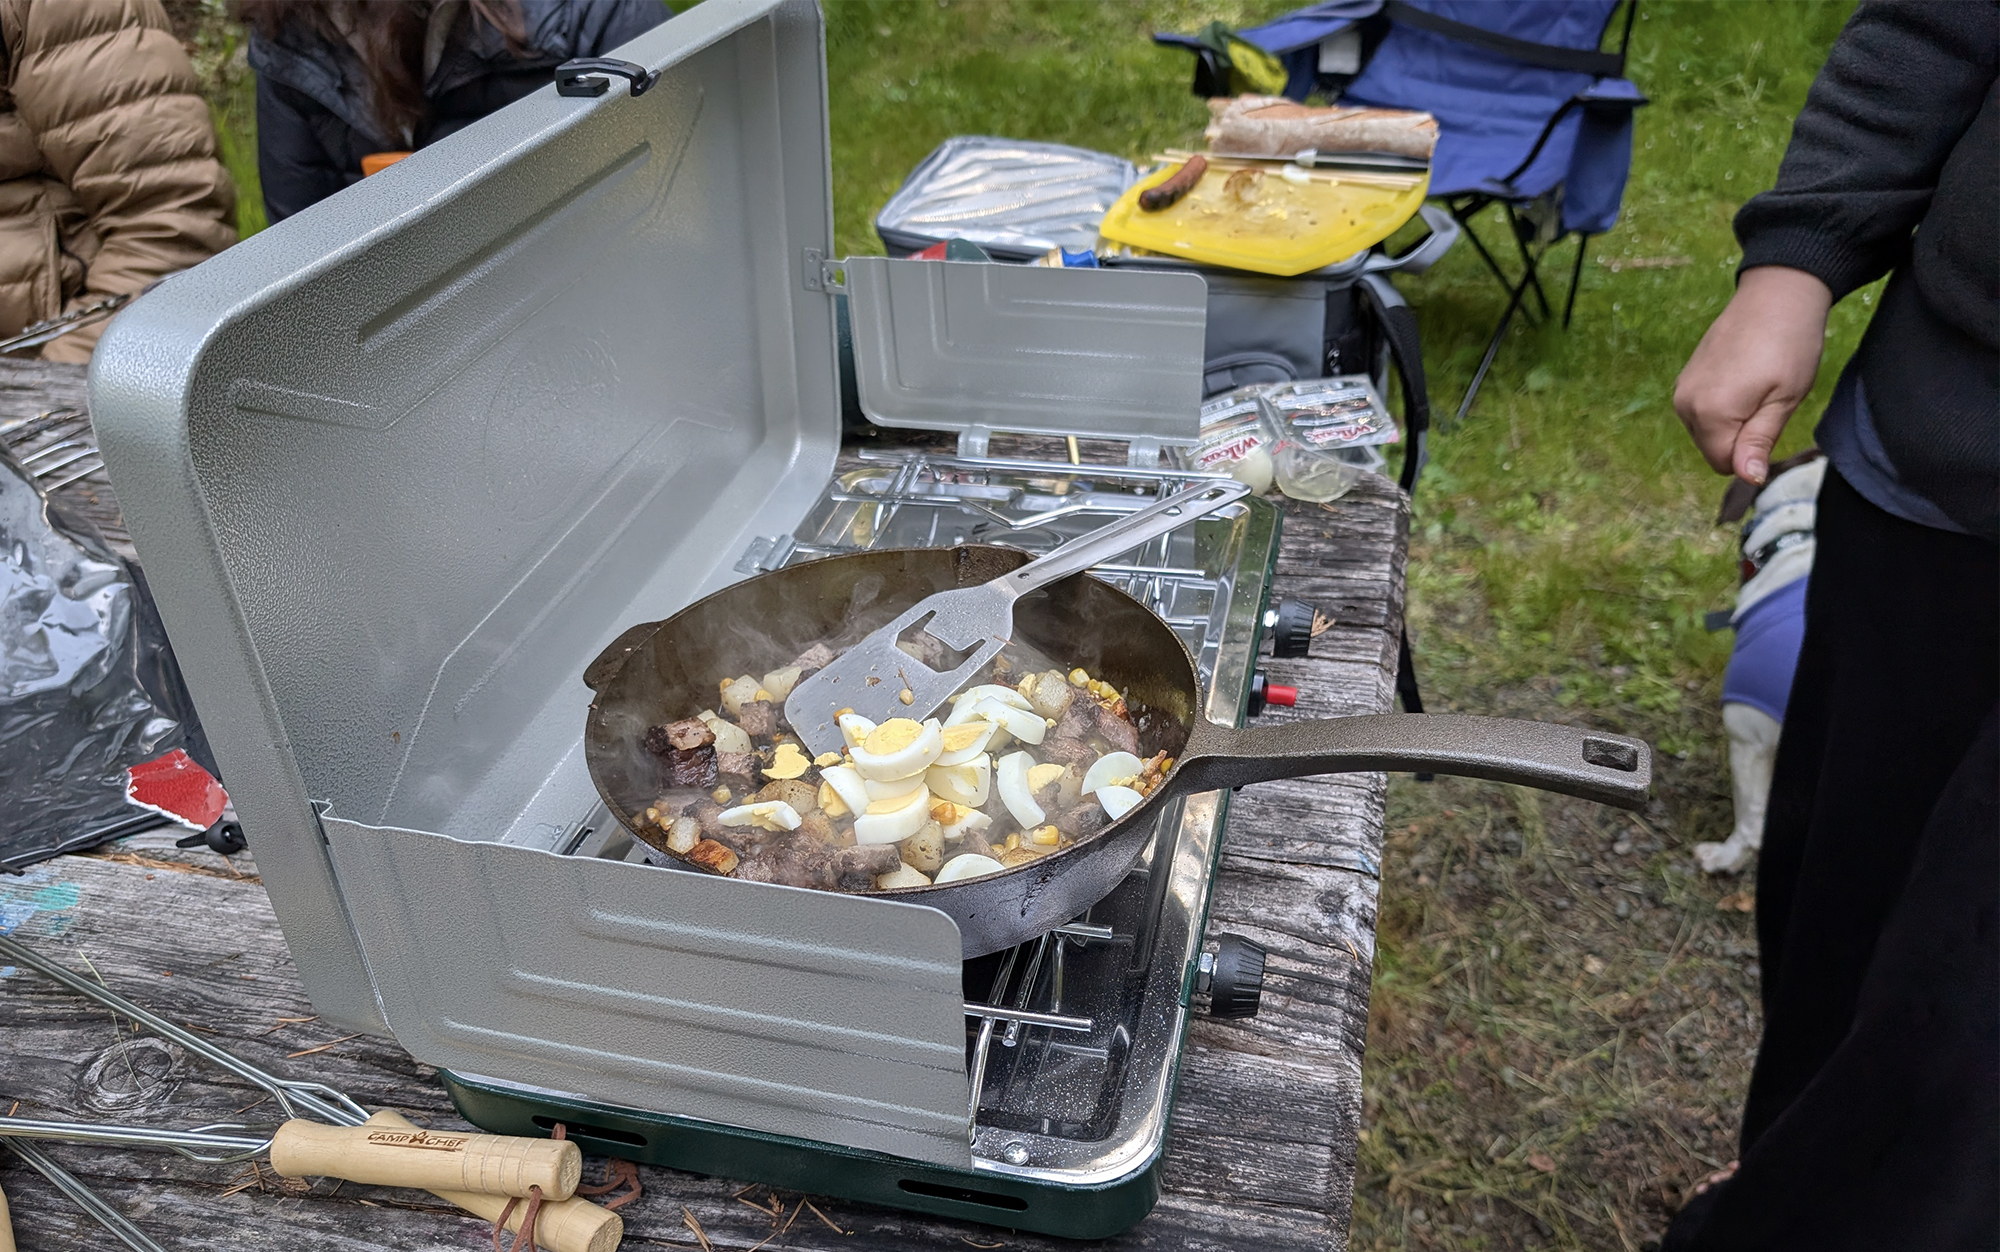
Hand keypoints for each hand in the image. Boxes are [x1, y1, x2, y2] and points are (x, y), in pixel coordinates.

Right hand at [1673, 267, 1832, 483]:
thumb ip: (1759, 441)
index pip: (1725, 464)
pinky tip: (1743, 378)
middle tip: (1769, 401)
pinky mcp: (1685, 378)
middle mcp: (1685, 404)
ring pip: (1706, 432)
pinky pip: (1701, 411)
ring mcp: (1682, 390)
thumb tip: (1748, 479)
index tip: (1774, 421)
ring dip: (1731, 422)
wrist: (1776, 293)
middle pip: (1713, 450)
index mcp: (1711, 413)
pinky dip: (1722, 406)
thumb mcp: (1784, 399)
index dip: (1754, 454)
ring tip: (1757, 386)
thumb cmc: (1790, 345)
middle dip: (1740, 438)